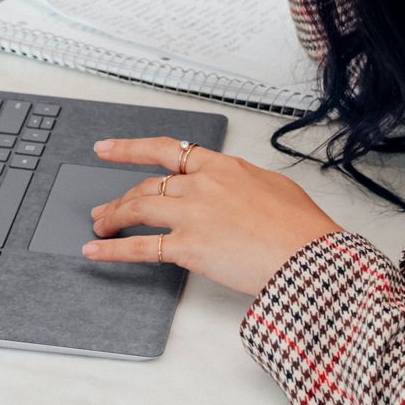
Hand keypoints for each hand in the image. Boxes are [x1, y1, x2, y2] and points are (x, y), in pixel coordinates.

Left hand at [83, 137, 343, 297]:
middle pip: (147, 186)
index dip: (129, 149)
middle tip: (105, 208)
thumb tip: (232, 189)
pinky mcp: (187, 246)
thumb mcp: (273, 186)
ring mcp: (191, 214)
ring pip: (137, 208)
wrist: (309, 256)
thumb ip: (242, 183)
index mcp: (221, 166)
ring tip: (99, 227)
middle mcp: (201, 185)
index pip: (165, 151)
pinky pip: (139, 247)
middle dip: (120, 198)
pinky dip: (112, 249)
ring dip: (112, 218)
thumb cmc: (300, 228)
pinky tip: (96, 251)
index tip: (107, 148)